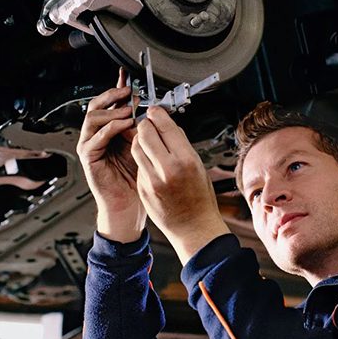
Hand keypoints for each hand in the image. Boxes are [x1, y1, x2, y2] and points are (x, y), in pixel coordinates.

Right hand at [76, 68, 146, 242]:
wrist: (130, 204)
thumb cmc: (138, 177)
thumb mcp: (143, 145)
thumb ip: (142, 127)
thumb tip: (150, 106)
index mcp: (111, 129)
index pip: (111, 102)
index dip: (117, 87)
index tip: (127, 75)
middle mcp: (98, 134)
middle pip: (97, 105)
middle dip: (114, 96)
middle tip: (130, 93)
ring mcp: (91, 145)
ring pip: (93, 117)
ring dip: (112, 111)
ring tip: (130, 111)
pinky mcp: (89, 157)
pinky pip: (94, 138)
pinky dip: (109, 128)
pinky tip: (122, 125)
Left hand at [130, 106, 230, 262]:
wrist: (194, 228)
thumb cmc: (200, 199)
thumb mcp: (198, 166)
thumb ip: (182, 145)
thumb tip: (169, 127)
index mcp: (185, 160)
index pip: (164, 126)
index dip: (157, 114)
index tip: (155, 110)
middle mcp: (167, 169)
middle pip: (145, 133)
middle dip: (145, 125)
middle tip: (149, 124)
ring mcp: (152, 180)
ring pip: (136, 147)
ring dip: (140, 140)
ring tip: (148, 141)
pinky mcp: (143, 188)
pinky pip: (138, 164)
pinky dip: (142, 158)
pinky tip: (150, 161)